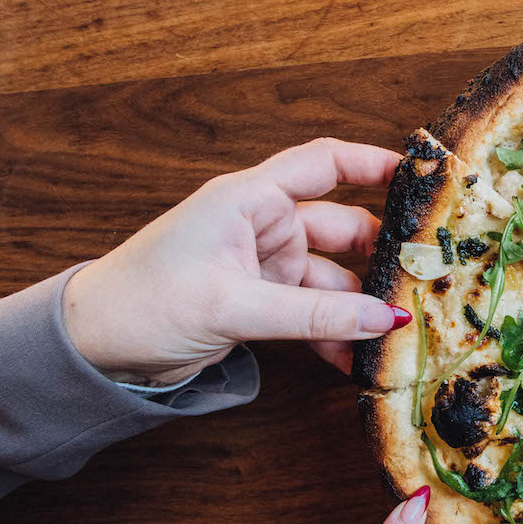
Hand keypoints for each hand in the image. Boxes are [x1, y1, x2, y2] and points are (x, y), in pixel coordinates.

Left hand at [61, 138, 410, 384]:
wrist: (93, 348)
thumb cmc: (143, 301)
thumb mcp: (234, 305)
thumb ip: (314, 313)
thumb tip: (384, 320)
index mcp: (249, 199)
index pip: (324, 164)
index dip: (373, 163)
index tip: (421, 176)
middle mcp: (262, 225)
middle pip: (344, 228)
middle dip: (384, 254)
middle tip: (429, 279)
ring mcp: (265, 265)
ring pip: (334, 280)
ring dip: (362, 308)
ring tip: (399, 334)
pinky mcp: (262, 303)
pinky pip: (315, 314)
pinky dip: (336, 334)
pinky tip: (359, 360)